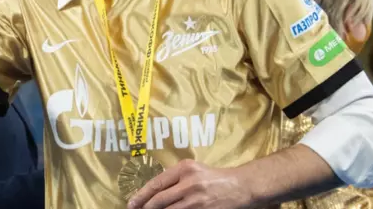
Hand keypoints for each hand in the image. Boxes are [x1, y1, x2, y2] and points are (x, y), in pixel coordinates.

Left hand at [127, 160, 251, 208]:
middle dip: (146, 208)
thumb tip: (153, 194)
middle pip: (160, 200)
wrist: (241, 186)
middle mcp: (189, 183)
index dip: (141, 196)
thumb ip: (174, 179)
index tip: (131, 204)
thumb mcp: (193, 170)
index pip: (157, 184)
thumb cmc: (214, 177)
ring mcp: (197, 200)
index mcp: (184, 168)